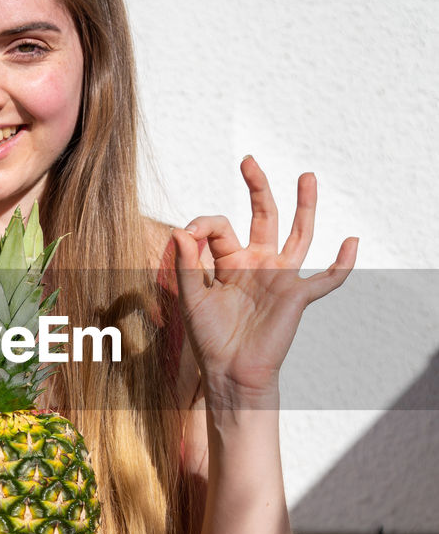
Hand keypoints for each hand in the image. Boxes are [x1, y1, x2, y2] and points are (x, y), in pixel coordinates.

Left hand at [171, 156, 357, 402]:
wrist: (229, 373)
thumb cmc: (209, 339)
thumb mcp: (192, 298)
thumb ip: (188, 265)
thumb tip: (180, 229)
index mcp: (229, 262)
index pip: (219, 228)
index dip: (203, 224)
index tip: (188, 233)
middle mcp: (257, 264)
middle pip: (263, 217)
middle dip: (258, 188)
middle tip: (249, 160)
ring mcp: (280, 278)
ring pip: (298, 235)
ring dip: (304, 206)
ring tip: (307, 176)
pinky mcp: (296, 297)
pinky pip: (326, 279)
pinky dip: (342, 263)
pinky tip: (353, 242)